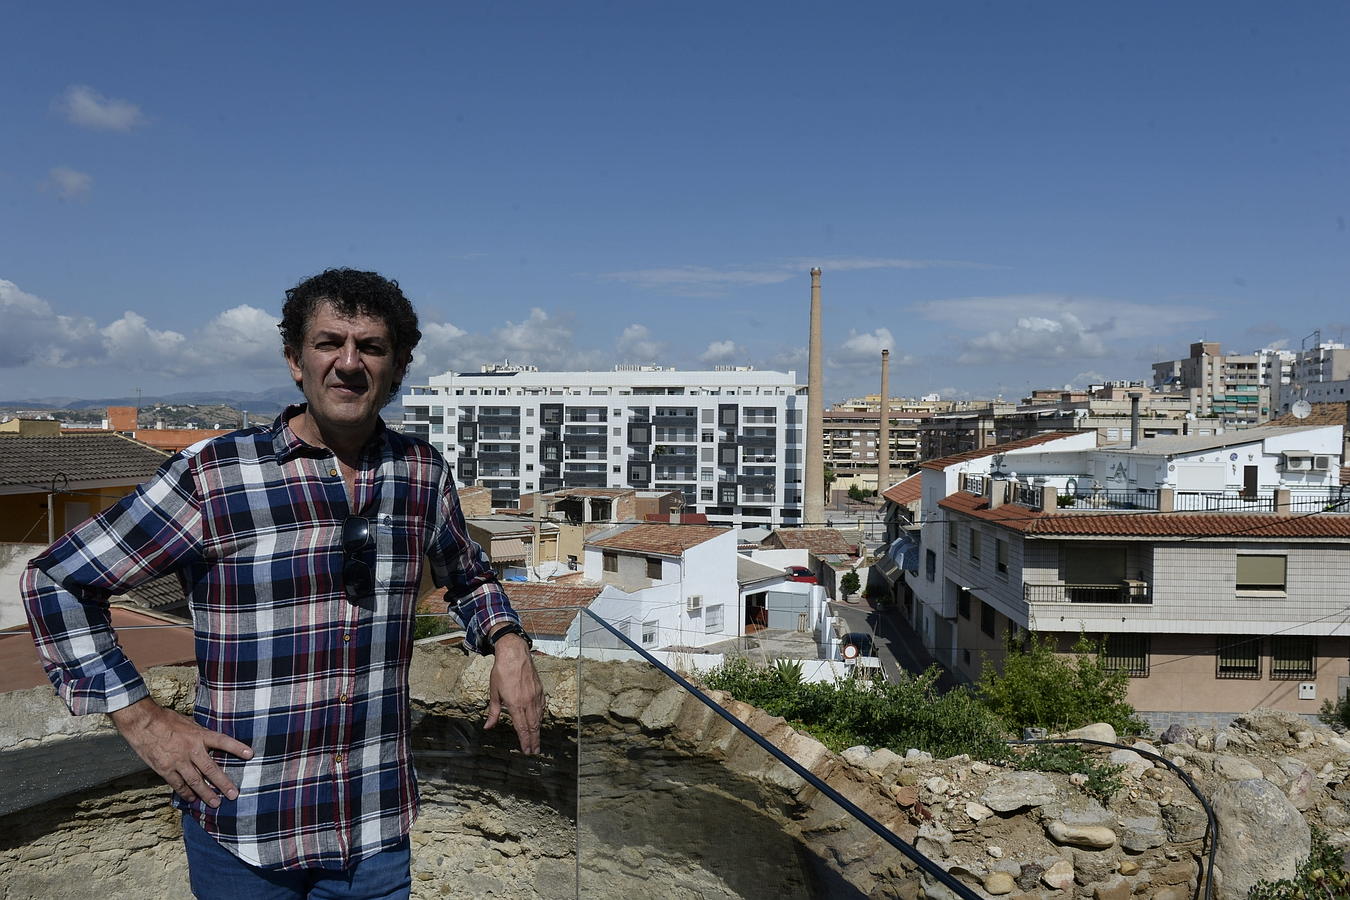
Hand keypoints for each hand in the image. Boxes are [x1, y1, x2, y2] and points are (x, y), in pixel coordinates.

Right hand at [110, 697, 253, 807]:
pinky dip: (185, 793)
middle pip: (211, 769)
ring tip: (215, 803)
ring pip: (195, 781)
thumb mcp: (189, 722)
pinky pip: (178, 784)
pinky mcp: (165, 769)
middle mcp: (191, 749)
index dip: (237, 747)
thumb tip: (211, 742)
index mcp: (199, 735)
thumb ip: (200, 734)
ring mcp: (178, 761)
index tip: (250, 754)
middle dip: (223, 783)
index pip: (223, 741)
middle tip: (234, 794)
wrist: (142, 723)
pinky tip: (192, 799)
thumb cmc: (166, 720)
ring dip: (206, 793)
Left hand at [484, 633, 544, 754]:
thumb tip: (488, 727)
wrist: (514, 654)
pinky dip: (541, 717)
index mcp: (515, 704)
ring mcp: (535, 696)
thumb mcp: (493, 692)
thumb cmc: (502, 671)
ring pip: (539, 718)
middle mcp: (527, 702)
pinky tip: (539, 721)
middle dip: (534, 740)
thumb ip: (493, 712)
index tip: (526, 751)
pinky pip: (542, 707)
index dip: (524, 741)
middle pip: (533, 726)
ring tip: (537, 741)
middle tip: (535, 752)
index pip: (522, 728)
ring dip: (538, 731)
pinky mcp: (539, 690)